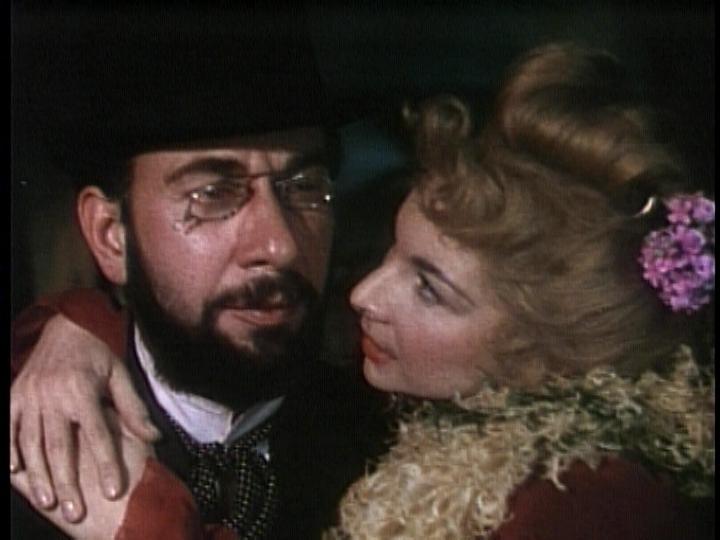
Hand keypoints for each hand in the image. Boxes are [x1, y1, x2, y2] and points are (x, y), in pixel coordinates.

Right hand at [10, 314, 159, 522]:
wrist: (67, 324)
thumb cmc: (98, 352)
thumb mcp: (120, 374)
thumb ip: (134, 408)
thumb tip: (154, 438)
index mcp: (83, 390)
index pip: (97, 435)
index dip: (106, 465)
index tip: (113, 491)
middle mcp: (53, 395)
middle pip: (60, 447)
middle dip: (68, 482)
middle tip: (76, 512)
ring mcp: (30, 395)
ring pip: (31, 443)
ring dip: (39, 476)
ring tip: (50, 501)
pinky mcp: (15, 395)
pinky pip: (8, 428)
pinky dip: (10, 451)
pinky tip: (15, 473)